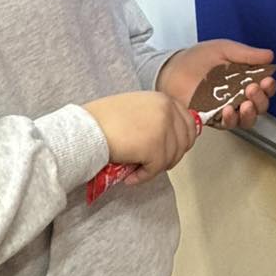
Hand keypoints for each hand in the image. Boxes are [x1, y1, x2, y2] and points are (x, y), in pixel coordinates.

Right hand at [83, 91, 197, 182]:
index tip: (171, 151)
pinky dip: (143, 177)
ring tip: (137, 168)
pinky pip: (156, 169)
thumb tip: (171, 136)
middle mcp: (167, 110)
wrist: (87, 129)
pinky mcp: (156, 147)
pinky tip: (130, 176)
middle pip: (185, 142)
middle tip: (153, 164)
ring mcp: (163, 128)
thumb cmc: (103, 120)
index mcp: (163, 99)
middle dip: (170, 157)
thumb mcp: (137, 108)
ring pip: (171, 158)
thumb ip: (155, 116)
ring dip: (154, 167)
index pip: (189, 122)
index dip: (182, 141)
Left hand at [156, 39, 275, 129]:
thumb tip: (270, 55)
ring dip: (251, 113)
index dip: (269, 86)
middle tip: (254, 89)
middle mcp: (239, 96)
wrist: (172, 70)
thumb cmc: (196, 58)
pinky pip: (227, 124)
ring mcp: (227, 109)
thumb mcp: (223, 49)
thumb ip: (246, 54)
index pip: (264, 87)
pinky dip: (230, 119)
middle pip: (260, 106)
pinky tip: (228, 109)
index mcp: (245, 79)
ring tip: (246, 104)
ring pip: (247, 119)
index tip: (267, 80)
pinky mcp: (213, 119)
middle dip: (261, 99)